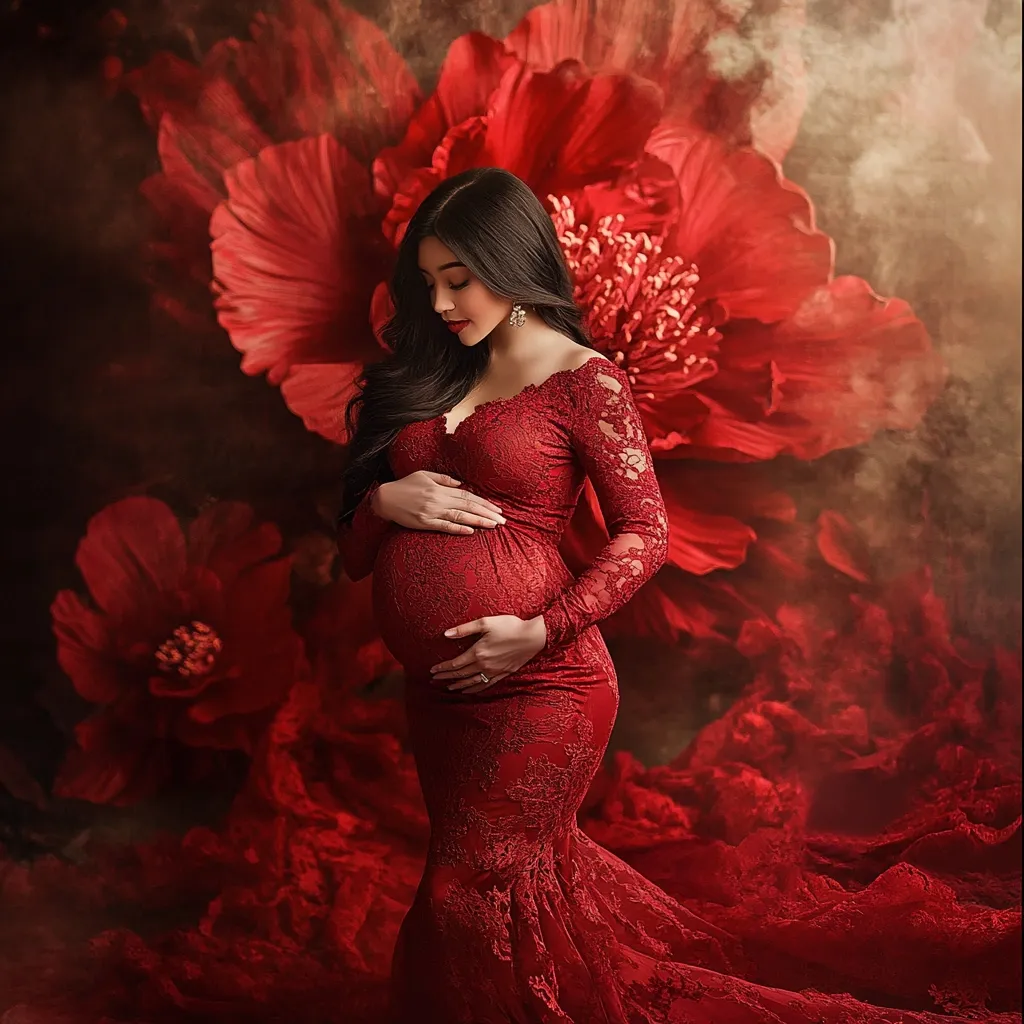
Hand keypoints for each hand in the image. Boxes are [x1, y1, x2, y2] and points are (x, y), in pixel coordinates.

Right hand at [375, 471, 506, 534]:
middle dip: (487, 513)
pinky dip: (458, 529)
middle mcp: (438, 500)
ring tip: (493, 525)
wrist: (384, 499)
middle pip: (468, 506)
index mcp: (439, 488)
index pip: (467, 495)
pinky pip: (444, 526)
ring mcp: (431, 512)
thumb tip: (461, 484)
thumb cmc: (404, 486)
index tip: (497, 508)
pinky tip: (471, 531)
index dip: (483, 502)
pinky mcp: (424, 523)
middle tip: (502, 520)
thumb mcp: (424, 475)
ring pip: (460, 516)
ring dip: (478, 521)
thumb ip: (443, 479)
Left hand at [431, 615, 546, 692]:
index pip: (455, 664)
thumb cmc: (510, 626)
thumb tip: (446, 634)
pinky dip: (474, 689)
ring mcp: (493, 672)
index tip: (432, 671)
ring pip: (471, 682)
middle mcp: (484, 665)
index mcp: (478, 652)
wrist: (533, 637)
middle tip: (434, 680)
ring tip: (448, 687)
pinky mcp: (502, 674)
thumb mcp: (486, 623)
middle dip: (446, 677)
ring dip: (458, 685)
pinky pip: (485, 685)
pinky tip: (468, 690)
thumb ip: (465, 629)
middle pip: (460, 674)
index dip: (442, 668)